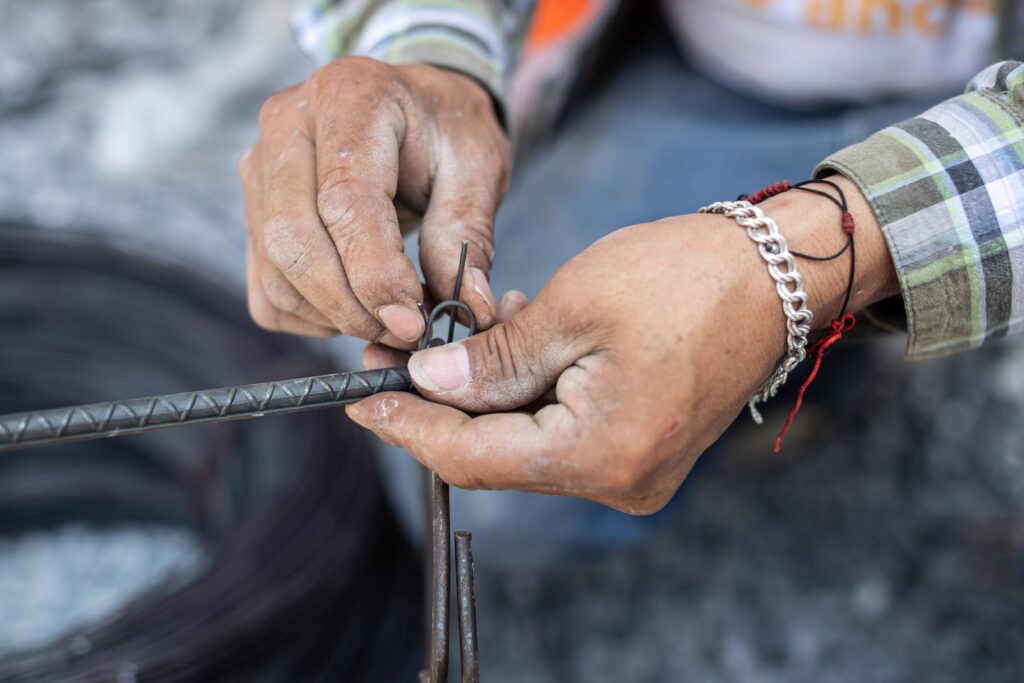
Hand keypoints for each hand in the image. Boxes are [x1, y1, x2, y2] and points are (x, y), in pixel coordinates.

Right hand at [239, 58, 509, 344]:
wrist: (416, 111)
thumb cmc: (447, 133)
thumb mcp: (478, 167)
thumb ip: (466, 234)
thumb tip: (468, 307)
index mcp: (349, 96)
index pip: (344, 201)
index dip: (375, 274)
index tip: (412, 322)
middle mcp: (287, 126)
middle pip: (291, 239)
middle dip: (350, 305)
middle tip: (405, 331)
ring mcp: (259, 170)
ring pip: (275, 273)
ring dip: (334, 317)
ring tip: (391, 316)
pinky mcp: (252, 212)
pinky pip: (266, 292)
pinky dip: (311, 318)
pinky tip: (357, 305)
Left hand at [346, 177, 898, 512]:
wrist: (778, 273)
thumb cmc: (685, 277)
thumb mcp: (572, 307)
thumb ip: (491, 359)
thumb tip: (427, 382)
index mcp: (603, 454)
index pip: (474, 458)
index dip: (408, 428)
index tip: (358, 397)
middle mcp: (620, 480)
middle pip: (497, 455)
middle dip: (442, 403)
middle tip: (394, 352)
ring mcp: (634, 470)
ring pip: (526, 441)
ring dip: (485, 391)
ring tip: (458, 331)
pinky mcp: (640, 447)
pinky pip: (561, 430)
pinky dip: (527, 391)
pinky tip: (511, 341)